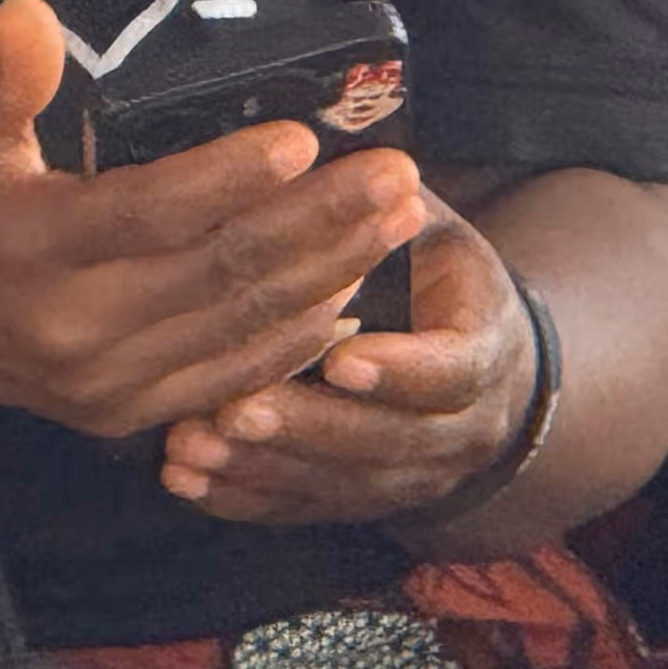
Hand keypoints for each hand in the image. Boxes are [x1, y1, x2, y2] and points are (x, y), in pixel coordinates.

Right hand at [0, 0, 425, 439]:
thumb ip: (3, 71)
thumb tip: (31, 12)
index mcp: (25, 244)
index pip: (153, 212)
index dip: (234, 177)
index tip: (305, 135)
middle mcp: (67, 325)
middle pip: (220, 273)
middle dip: (320, 223)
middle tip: (394, 175)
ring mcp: (97, 380)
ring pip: (238, 328)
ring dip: (328, 275)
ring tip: (392, 222)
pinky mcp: (115, 413)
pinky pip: (226, 376)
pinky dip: (293, 337)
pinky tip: (345, 294)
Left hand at [162, 197, 537, 530]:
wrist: (475, 367)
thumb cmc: (429, 272)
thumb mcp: (428, 231)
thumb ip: (386, 209)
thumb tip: (372, 160)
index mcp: (483, 351)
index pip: (450, 371)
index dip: (400, 371)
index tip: (342, 359)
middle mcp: (458, 428)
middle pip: (387, 444)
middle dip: (310, 429)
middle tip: (237, 411)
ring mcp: (410, 474)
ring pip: (339, 484)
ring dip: (262, 469)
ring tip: (189, 446)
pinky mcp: (359, 497)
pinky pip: (303, 508)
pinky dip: (243, 498)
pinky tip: (184, 481)